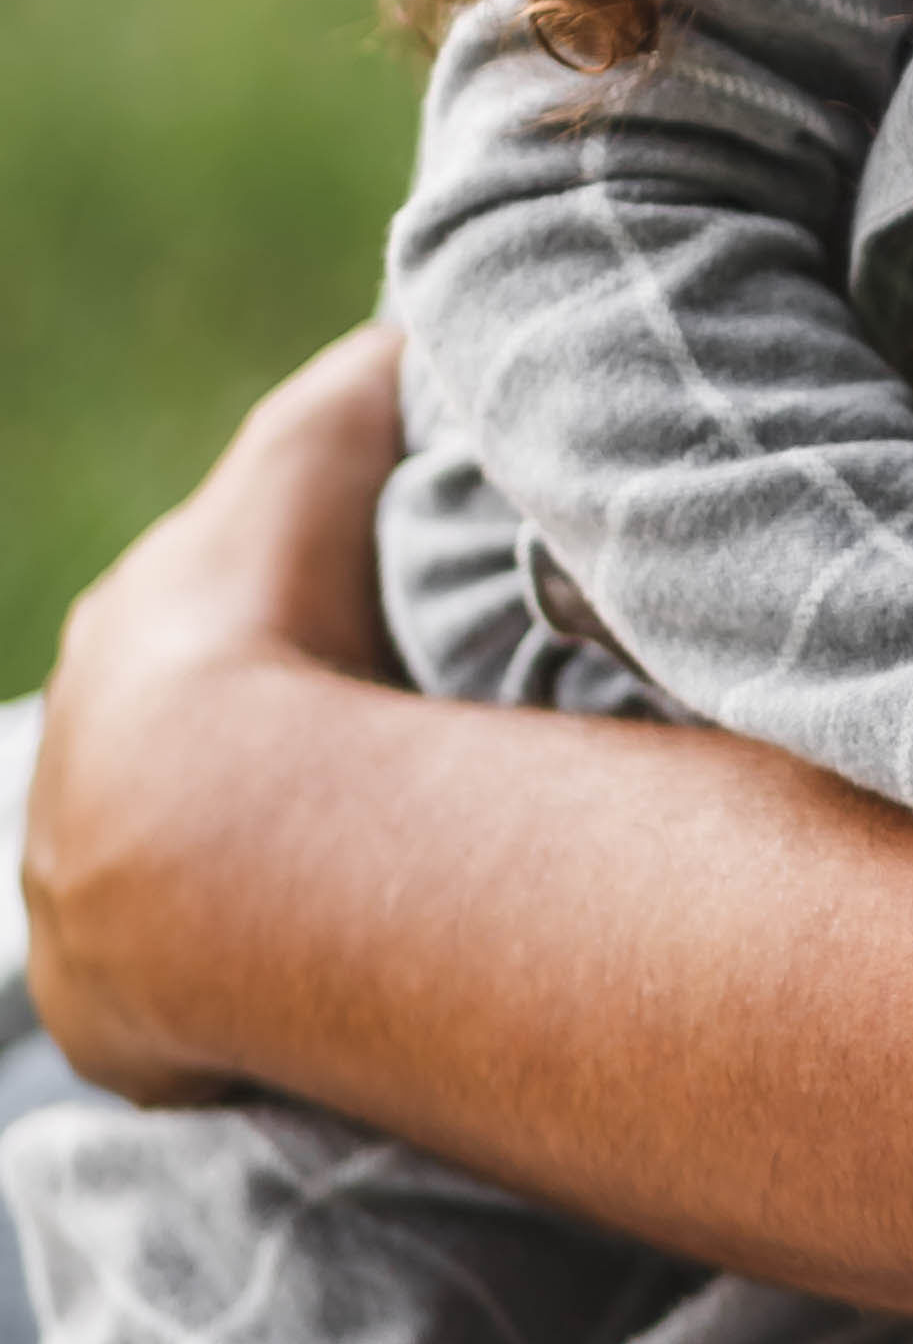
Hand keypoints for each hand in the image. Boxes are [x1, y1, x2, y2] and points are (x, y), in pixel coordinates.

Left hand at [23, 324, 402, 1101]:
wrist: (216, 832)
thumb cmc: (274, 629)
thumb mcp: (321, 452)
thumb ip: (362, 379)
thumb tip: (406, 337)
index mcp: (125, 629)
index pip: (201, 610)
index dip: (284, 612)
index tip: (359, 636)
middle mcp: (75, 757)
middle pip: (179, 740)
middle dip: (261, 744)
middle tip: (371, 757)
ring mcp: (75, 889)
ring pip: (169, 862)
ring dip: (247, 864)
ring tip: (355, 868)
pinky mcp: (102, 1006)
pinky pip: (177, 980)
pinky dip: (239, 968)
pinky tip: (318, 955)